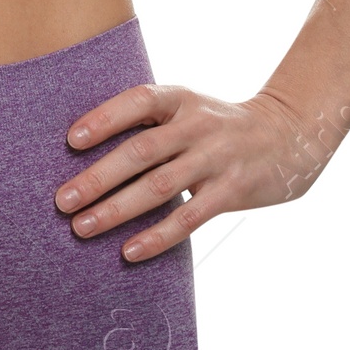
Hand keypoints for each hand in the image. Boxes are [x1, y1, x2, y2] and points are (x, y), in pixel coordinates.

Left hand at [54, 83, 349, 261]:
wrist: (287, 135)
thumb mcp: (186, 107)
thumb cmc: (216, 124)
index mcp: (180, 97)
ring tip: (82, 227)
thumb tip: (85, 144)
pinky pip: (189, 218)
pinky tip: (129, 251)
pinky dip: (157, 236)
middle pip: (141, 150)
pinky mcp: (231, 191)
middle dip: (98, 176)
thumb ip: (149, 121)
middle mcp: (196, 125)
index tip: (70, 140)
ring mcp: (215, 158)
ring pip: (159, 187)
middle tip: (62, 200)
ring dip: (117, 210)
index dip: (104, 118)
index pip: (138, 101)